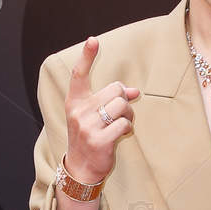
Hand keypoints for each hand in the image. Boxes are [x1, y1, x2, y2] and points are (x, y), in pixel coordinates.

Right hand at [64, 36, 139, 183]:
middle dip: (124, 100)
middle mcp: (78, 111)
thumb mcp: (94, 116)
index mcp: (74, 102)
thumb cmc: (90, 137)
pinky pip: (124, 124)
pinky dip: (128, 128)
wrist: (81, 168)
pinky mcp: (99, 141)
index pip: (79, 75)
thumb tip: (136, 91)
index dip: (87, 56)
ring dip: (128, 114)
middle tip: (121, 112)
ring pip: (121, 106)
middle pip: (115, 90)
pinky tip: (121, 134)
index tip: (93, 40)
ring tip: (122, 123)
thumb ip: (111, 100)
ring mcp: (88, 126)